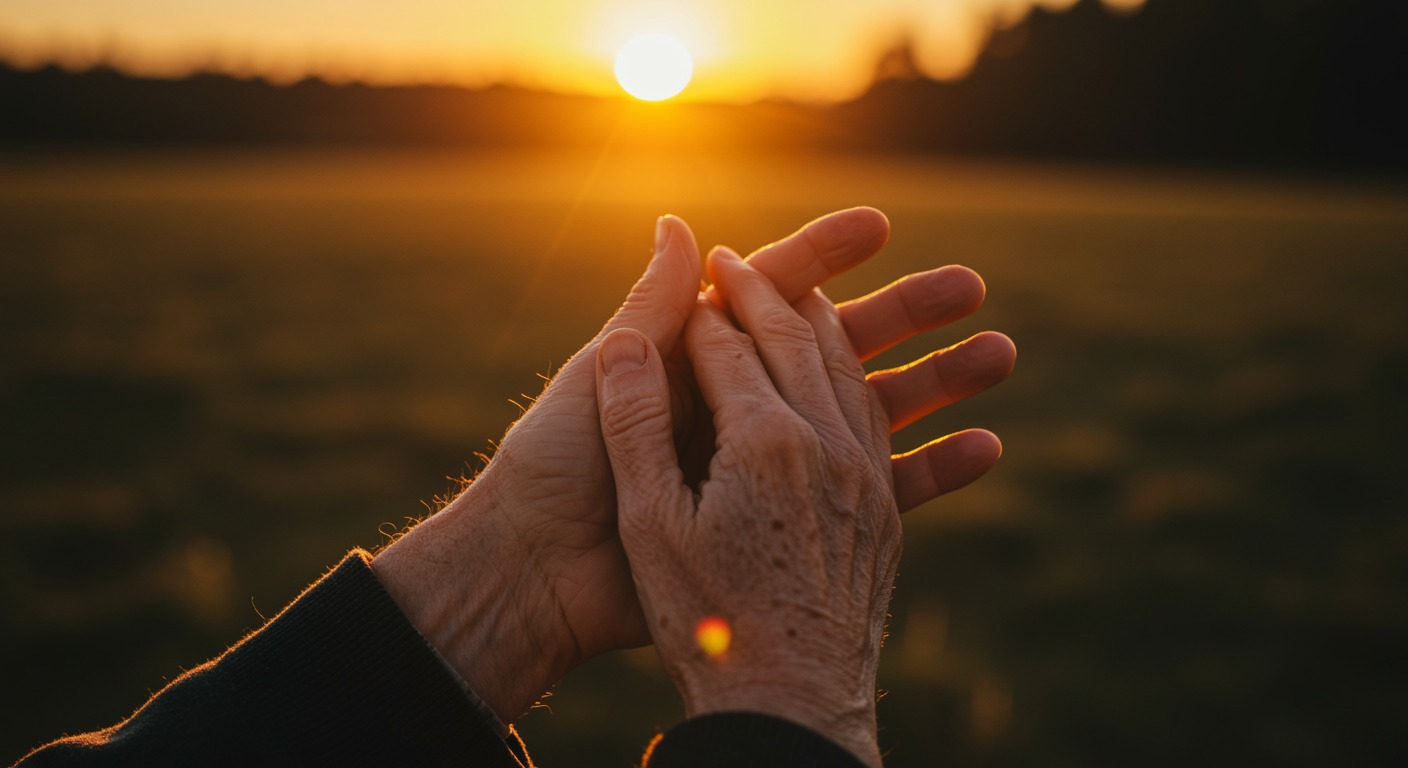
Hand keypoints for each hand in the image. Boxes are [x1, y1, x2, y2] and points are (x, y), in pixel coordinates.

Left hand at [371, 209, 1013, 722]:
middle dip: (907, 314)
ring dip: (934, 384)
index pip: (777, 296)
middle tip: (971, 287)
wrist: (543, 576)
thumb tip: (680, 222)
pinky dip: (927, 470)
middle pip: (840, 347)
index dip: (828, 258)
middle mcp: (741, 405)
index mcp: (700, 359)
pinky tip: (985, 447)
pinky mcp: (781, 521)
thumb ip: (651, 308)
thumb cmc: (557, 465)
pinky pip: (868, 493)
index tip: (883, 225)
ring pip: (867, 411)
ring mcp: (765, 463)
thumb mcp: (603, 376)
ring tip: (1000, 356)